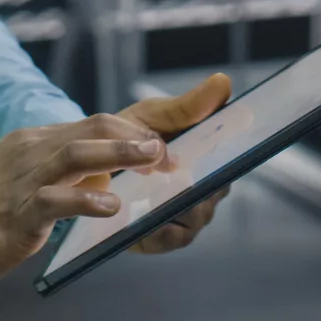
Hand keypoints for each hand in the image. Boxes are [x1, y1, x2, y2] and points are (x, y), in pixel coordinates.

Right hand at [0, 113, 164, 298]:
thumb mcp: (17, 185)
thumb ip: (55, 178)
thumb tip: (101, 181)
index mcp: (31, 142)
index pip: (92, 124)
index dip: (131, 130)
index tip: (162, 143)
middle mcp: (29, 152)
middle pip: (92, 128)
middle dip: (136, 135)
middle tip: (169, 151)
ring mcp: (22, 181)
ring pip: (79, 154)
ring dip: (121, 153)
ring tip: (155, 159)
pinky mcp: (15, 213)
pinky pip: (57, 200)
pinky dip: (87, 199)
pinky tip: (112, 207)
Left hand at [119, 73, 231, 254]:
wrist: (90, 161)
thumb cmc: (131, 134)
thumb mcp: (156, 115)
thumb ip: (190, 105)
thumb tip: (223, 82)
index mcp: (210, 159)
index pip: (230, 160)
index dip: (227, 156)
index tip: (216, 151)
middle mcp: (206, 191)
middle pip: (213, 192)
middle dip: (197, 184)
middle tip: (175, 172)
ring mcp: (186, 218)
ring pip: (194, 216)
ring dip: (175, 205)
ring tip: (155, 192)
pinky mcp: (161, 238)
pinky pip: (169, 238)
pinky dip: (158, 229)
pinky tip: (143, 218)